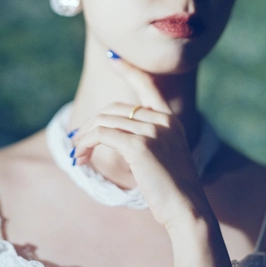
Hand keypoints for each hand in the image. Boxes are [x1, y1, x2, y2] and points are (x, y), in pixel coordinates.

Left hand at [71, 56, 210, 228]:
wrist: (187, 210)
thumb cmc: (173, 190)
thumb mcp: (165, 156)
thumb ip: (147, 139)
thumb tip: (111, 133)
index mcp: (171, 120)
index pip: (148, 86)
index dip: (129, 70)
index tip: (112, 57)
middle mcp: (162, 120)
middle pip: (115, 109)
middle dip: (91, 124)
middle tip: (78, 143)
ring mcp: (152, 131)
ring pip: (104, 121)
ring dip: (84, 137)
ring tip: (78, 155)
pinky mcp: (139, 146)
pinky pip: (102, 135)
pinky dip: (86, 144)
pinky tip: (81, 158)